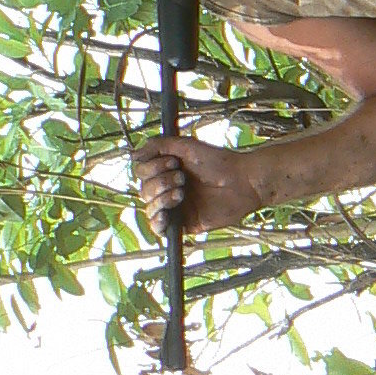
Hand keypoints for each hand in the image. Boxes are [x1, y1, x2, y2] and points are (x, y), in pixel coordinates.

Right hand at [133, 135, 262, 235]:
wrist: (242, 181)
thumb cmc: (219, 161)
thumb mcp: (187, 146)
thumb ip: (160, 146)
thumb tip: (133, 154)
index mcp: (167, 170)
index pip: (141, 172)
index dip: (151, 168)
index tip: (173, 162)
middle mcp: (168, 188)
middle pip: (143, 190)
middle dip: (160, 182)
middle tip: (183, 178)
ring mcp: (175, 207)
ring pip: (149, 208)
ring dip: (161, 198)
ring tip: (182, 192)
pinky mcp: (183, 224)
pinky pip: (159, 228)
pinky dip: (157, 222)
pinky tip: (166, 215)